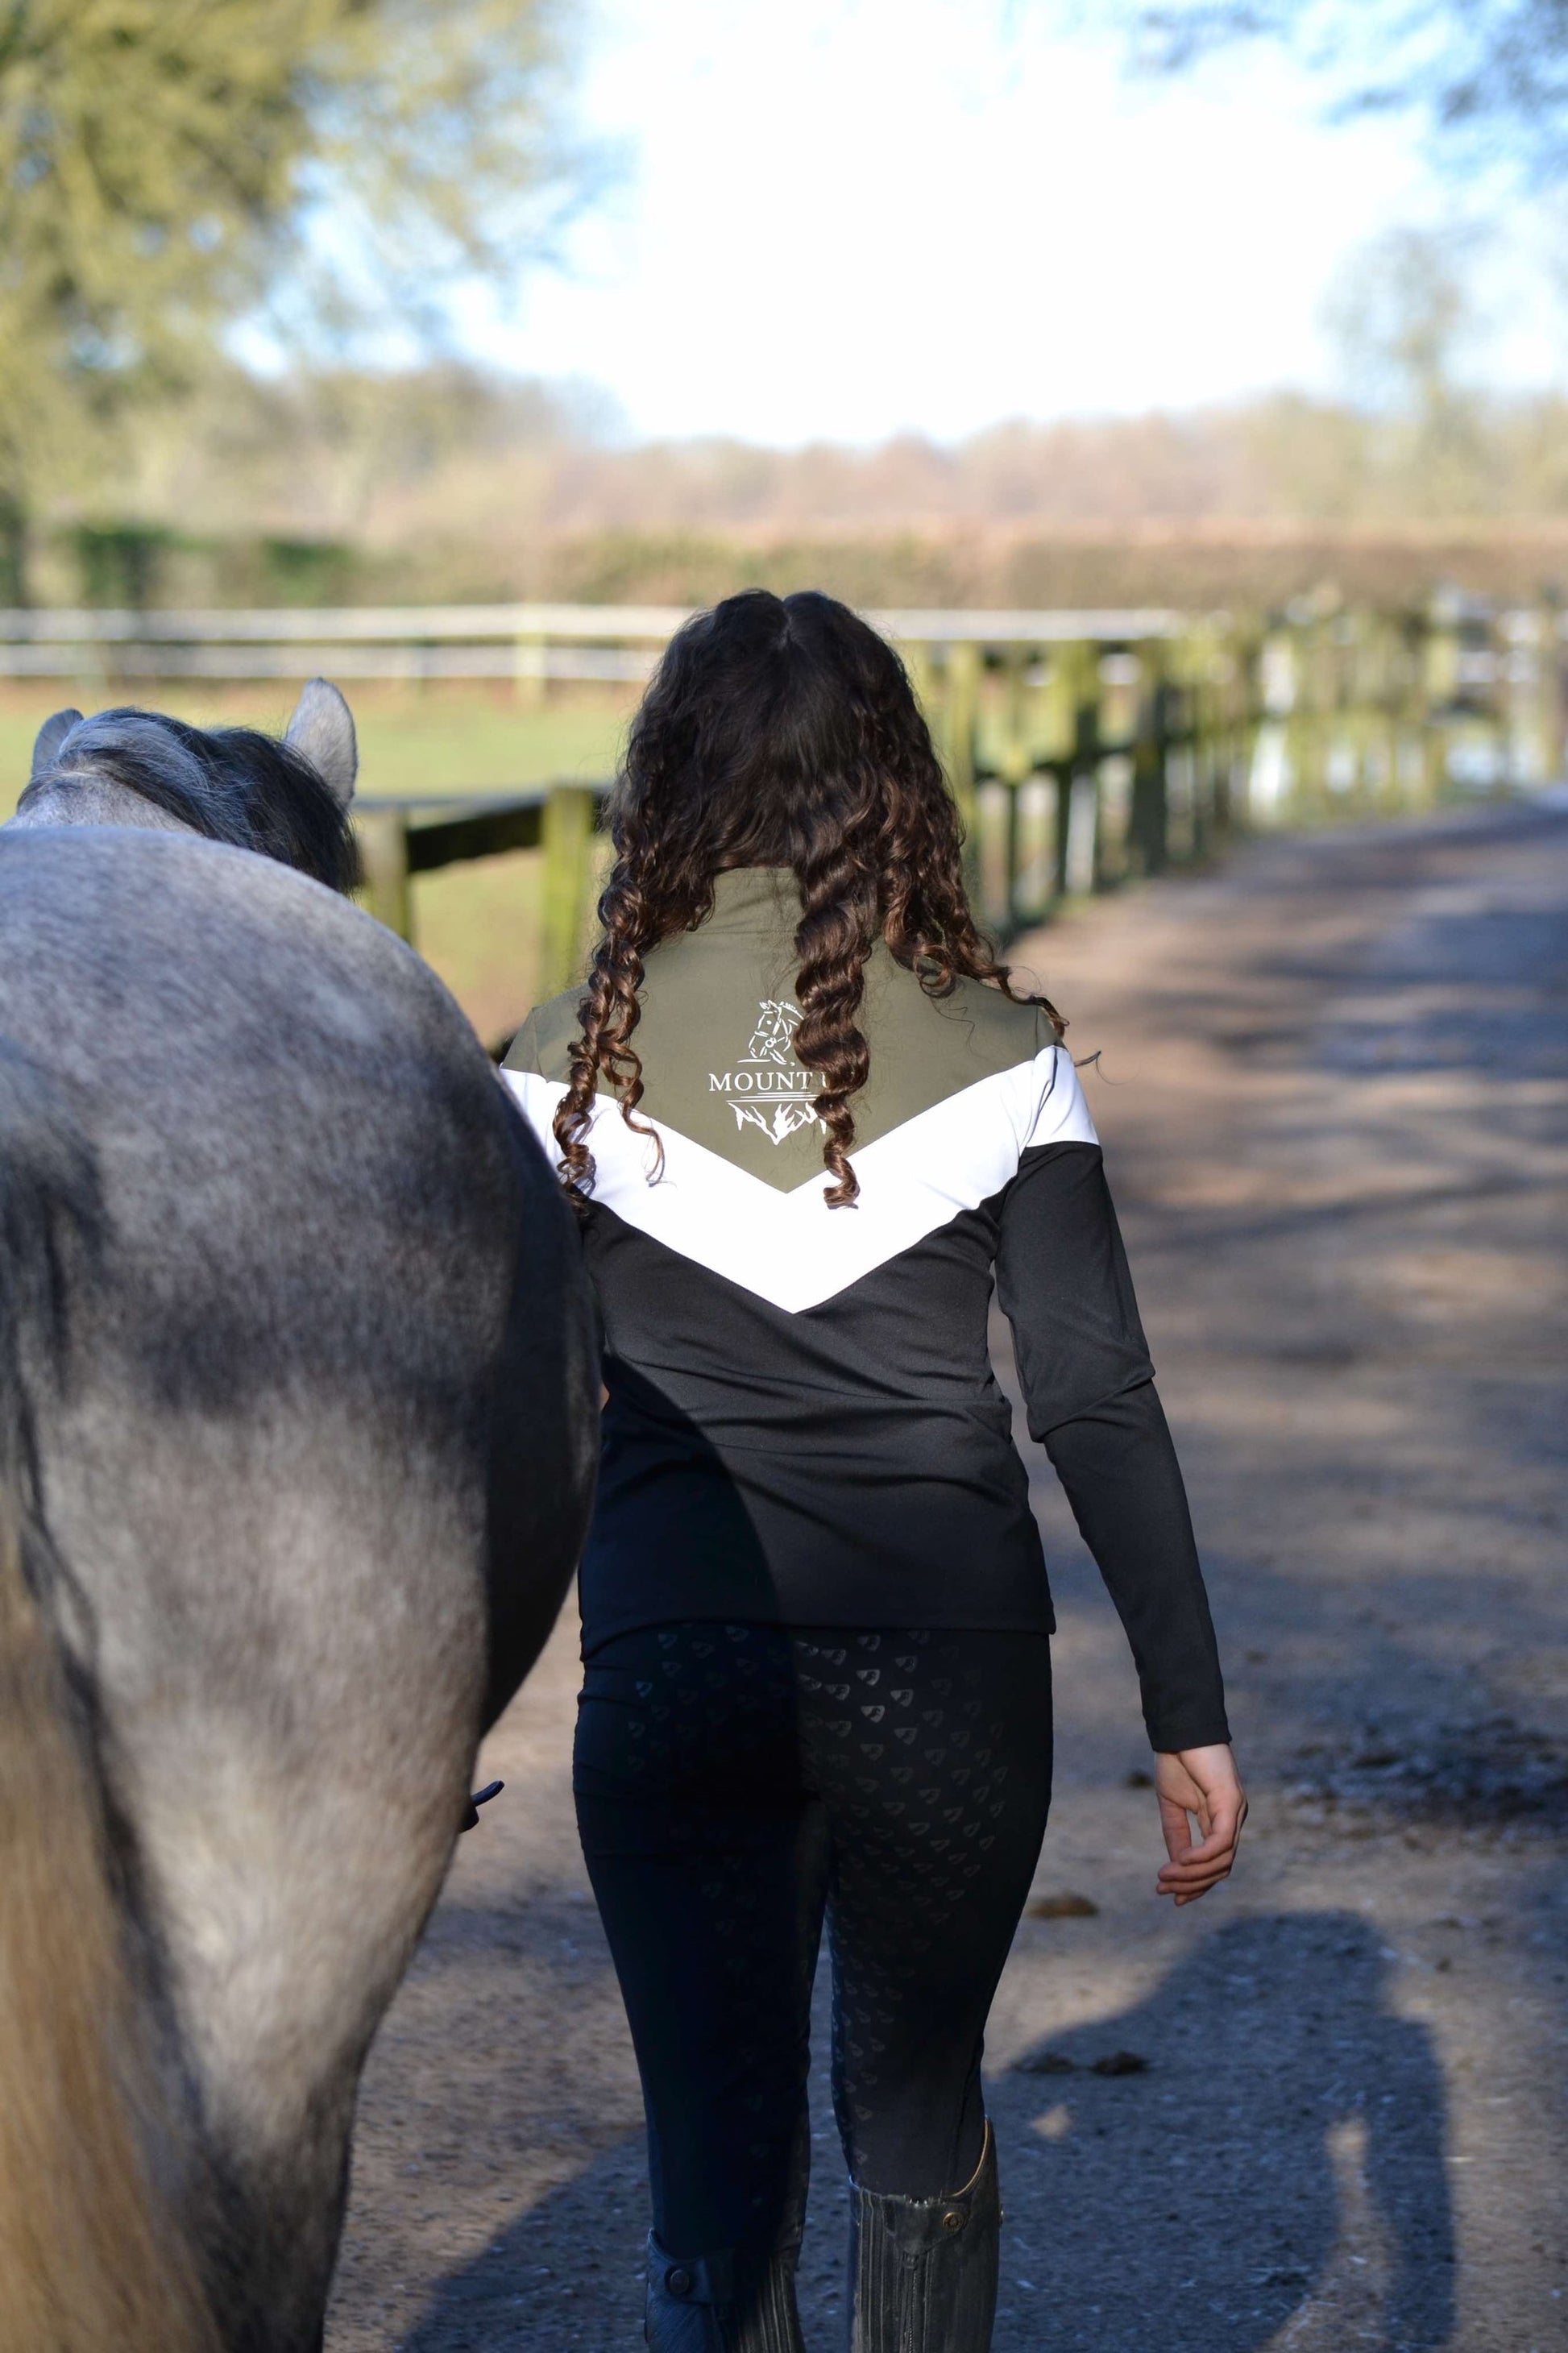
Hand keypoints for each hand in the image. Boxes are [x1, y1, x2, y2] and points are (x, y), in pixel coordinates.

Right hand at [1154, 1744, 1245, 1904]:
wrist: (1180, 1728)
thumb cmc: (1177, 1760)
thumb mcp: (1172, 1804)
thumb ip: (1176, 1834)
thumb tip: (1176, 1867)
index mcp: (1220, 1820)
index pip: (1215, 1864)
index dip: (1195, 1884)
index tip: (1171, 1897)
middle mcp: (1233, 1820)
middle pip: (1220, 1868)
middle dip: (1191, 1884)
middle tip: (1162, 1889)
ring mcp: (1235, 1812)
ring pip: (1221, 1860)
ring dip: (1191, 1874)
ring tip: (1164, 1875)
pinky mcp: (1230, 1803)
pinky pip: (1220, 1841)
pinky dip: (1201, 1856)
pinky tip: (1180, 1861)